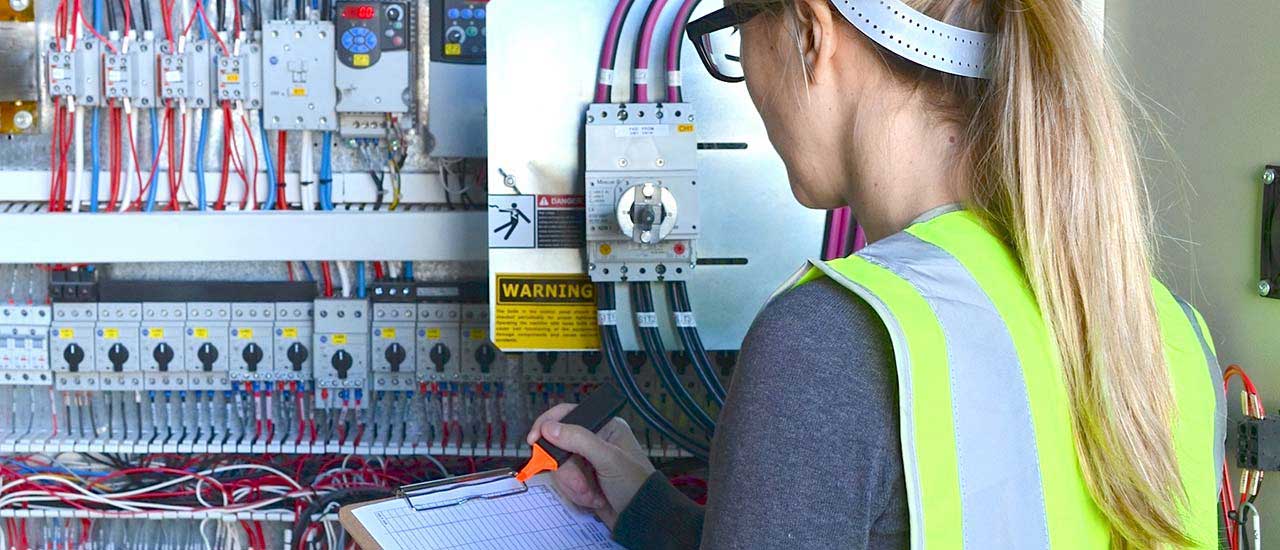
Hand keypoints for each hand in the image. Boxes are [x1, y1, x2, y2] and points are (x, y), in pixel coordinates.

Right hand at [527, 404, 655, 528]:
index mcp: (605, 426)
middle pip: (559, 445)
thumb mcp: (609, 459)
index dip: (548, 425)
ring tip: (592, 494)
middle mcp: (594, 441)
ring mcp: (587, 461)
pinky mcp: (583, 479)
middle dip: (567, 470)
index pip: (569, 415)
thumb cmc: (636, 484)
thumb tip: (550, 427)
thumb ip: (579, 440)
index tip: (535, 440)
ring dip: (573, 484)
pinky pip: (564, 482)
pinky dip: (575, 493)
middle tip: (579, 483)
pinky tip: (593, 499)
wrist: (640, 518)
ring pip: (560, 466)